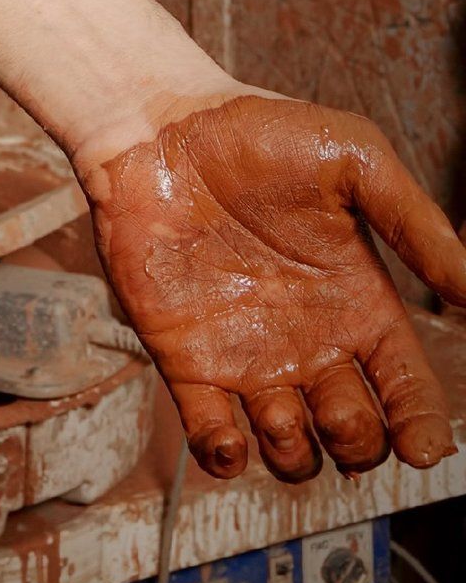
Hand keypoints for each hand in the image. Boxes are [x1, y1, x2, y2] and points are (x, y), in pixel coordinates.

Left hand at [81, 92, 465, 482]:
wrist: (160, 125)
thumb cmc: (259, 134)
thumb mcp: (353, 160)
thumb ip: (414, 222)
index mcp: (359, 306)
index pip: (408, 393)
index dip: (422, 429)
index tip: (422, 446)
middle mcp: (310, 344)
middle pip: (355, 436)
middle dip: (356, 443)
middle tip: (338, 408)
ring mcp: (248, 357)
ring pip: (291, 451)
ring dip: (295, 457)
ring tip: (284, 416)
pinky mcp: (187, 360)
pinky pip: (211, 435)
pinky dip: (223, 457)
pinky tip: (230, 441)